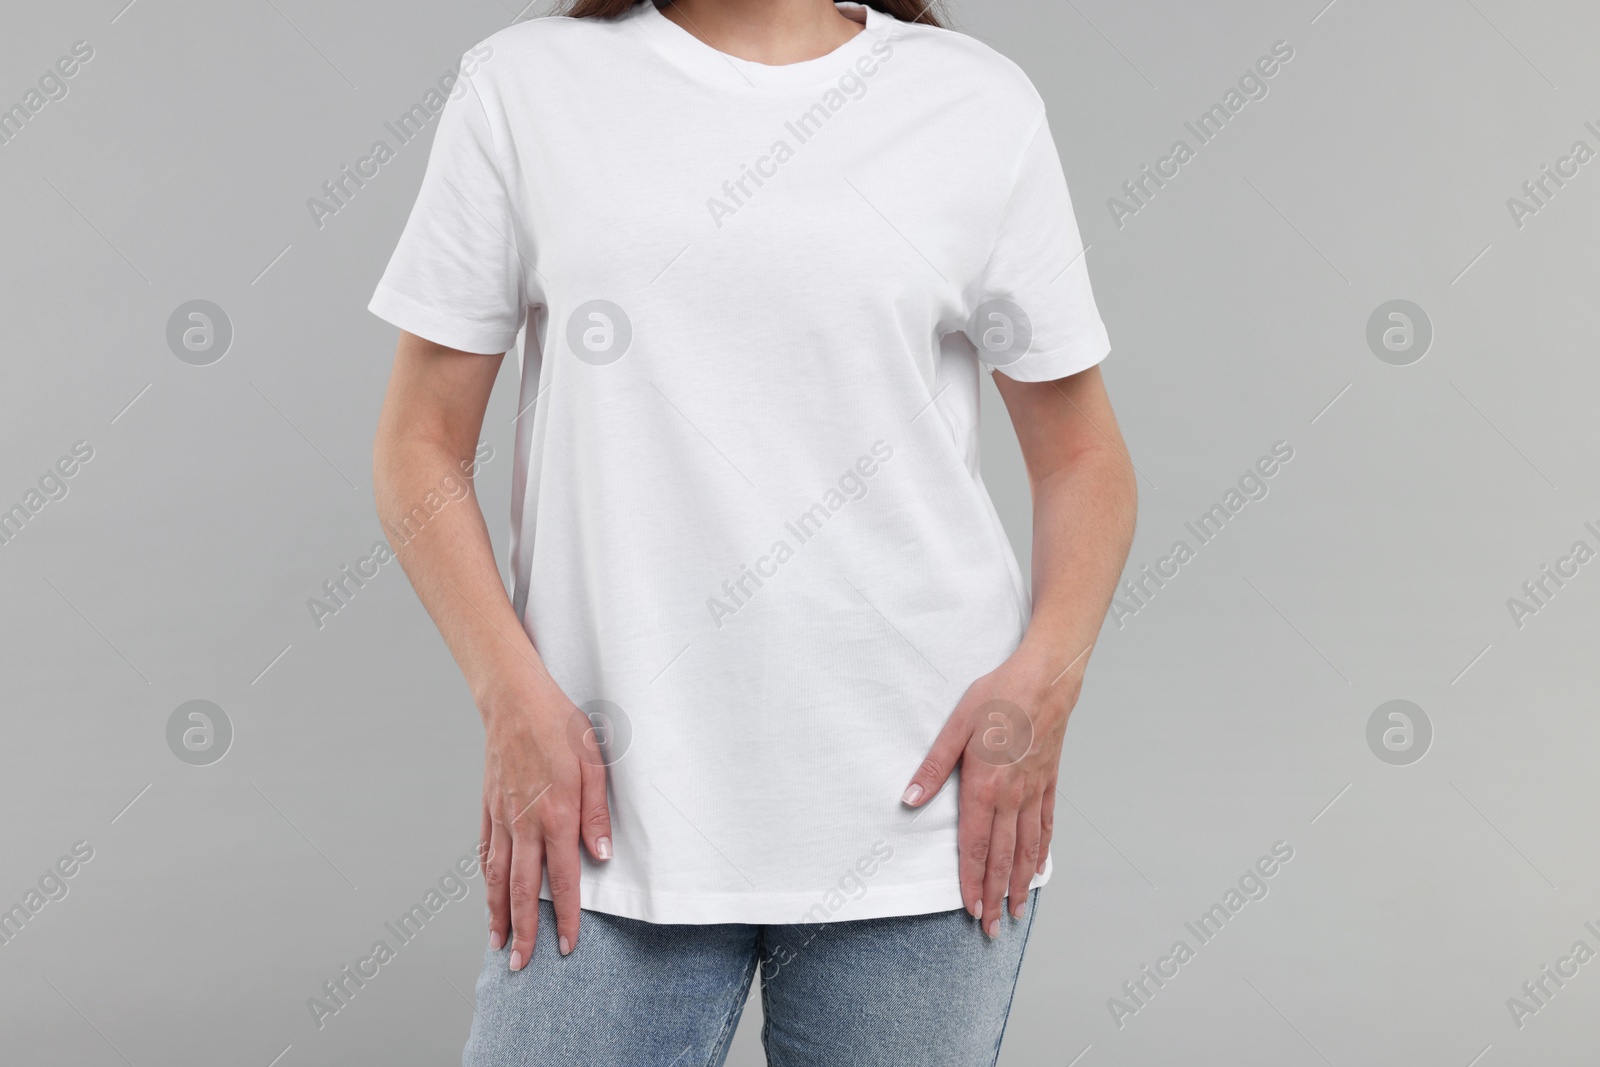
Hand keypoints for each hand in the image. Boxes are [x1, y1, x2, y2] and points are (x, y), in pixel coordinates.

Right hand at [479, 672, 612, 969]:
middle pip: (522, 890)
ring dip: (497, 914)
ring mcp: (502, 817)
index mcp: (555, 816)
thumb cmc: (560, 727)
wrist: (515, 701)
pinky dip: (485, 880)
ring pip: (497, 877)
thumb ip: (596, 814)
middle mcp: (525, 824)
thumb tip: (600, 855)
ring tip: (499, 944)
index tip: (565, 946)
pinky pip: (485, 851)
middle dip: (524, 932)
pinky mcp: (488, 806)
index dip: (564, 917)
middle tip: (522, 965)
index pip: (561, 879)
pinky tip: (488, 895)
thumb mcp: (594, 765)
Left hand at [900, 656, 1078, 936]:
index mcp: (986, 786)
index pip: (975, 846)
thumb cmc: (999, 697)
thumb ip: (934, 766)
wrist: (1047, 678)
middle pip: (1002, 857)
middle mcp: (1013, 796)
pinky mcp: (1048, 781)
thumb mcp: (956, 725)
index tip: (969, 910)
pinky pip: (1046, 825)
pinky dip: (1041, 852)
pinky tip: (1037, 869)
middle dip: (994, 896)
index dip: (971, 881)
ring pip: (1027, 848)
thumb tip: (909, 799)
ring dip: (1019, 883)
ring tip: (1015, 911)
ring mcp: (1034, 791)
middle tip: (990, 929)